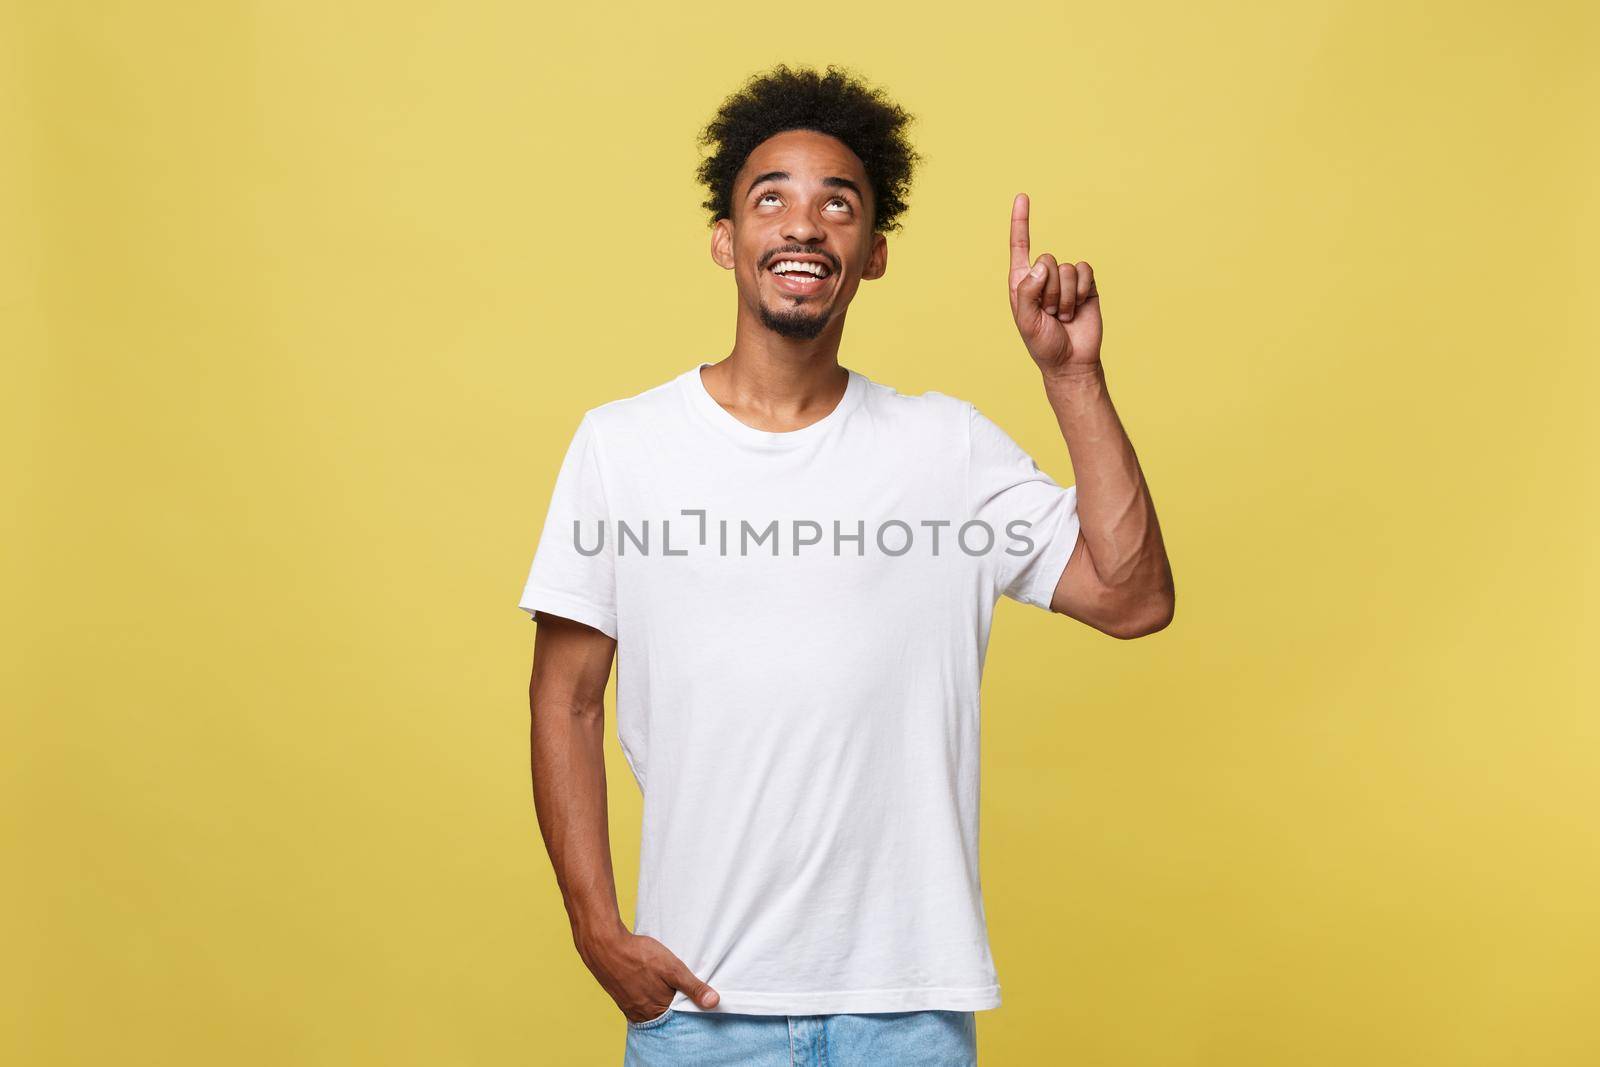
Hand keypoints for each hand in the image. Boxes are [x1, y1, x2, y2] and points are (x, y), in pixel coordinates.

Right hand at [578, 927, 719, 1021]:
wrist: (604, 945)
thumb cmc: (638, 955)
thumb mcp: (672, 968)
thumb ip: (693, 986)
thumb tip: (714, 1002)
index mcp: (656, 1010)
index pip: (680, 1016)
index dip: (689, 1005)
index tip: (694, 994)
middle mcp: (641, 1014)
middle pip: (666, 1013)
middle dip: (675, 1002)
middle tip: (679, 985)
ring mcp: (629, 1007)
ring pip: (652, 1007)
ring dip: (661, 998)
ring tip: (664, 982)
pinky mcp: (621, 998)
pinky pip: (639, 1002)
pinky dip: (648, 994)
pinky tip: (649, 981)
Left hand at [1007, 192, 1101, 377]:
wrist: (1072, 361)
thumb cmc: (1043, 344)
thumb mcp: (1026, 321)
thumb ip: (1028, 292)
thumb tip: (1042, 264)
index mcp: (1022, 282)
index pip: (1020, 245)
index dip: (1020, 221)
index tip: (1022, 196)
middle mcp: (1043, 277)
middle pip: (1047, 260)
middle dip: (1049, 291)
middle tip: (1049, 314)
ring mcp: (1066, 280)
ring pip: (1067, 269)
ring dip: (1066, 297)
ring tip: (1063, 316)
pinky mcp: (1086, 285)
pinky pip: (1085, 272)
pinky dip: (1082, 292)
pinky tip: (1078, 309)